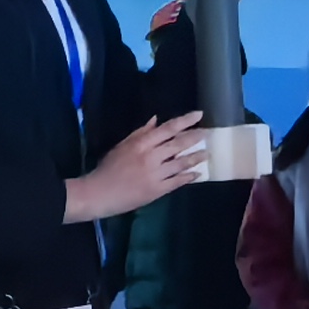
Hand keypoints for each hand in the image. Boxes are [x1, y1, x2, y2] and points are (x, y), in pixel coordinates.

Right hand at [63, 112, 211, 223]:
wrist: (99, 193)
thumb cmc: (109, 168)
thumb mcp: (122, 145)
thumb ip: (141, 133)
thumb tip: (156, 120)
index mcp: (141, 143)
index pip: (168, 128)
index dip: (185, 121)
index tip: (199, 115)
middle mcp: (151, 157)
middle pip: (178, 144)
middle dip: (195, 138)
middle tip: (208, 133)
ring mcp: (156, 174)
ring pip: (182, 163)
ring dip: (196, 157)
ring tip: (207, 154)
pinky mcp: (157, 190)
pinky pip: (177, 182)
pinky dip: (189, 177)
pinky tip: (198, 174)